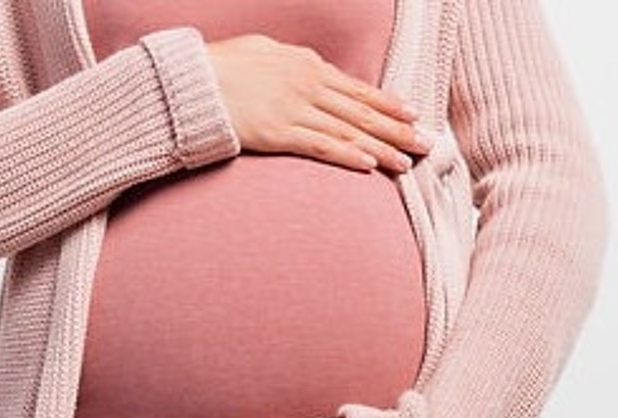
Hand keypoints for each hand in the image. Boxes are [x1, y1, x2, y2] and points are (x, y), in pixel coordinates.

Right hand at [205, 34, 432, 172]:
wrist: (190, 81)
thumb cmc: (220, 66)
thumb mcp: (262, 51)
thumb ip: (290, 62)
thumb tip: (309, 68)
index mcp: (306, 64)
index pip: (357, 88)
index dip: (388, 103)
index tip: (412, 115)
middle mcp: (308, 85)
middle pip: (363, 111)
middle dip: (398, 129)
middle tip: (426, 144)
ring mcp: (295, 109)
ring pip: (349, 131)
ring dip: (381, 149)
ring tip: (407, 163)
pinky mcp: (279, 133)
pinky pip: (321, 146)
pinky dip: (348, 156)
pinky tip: (369, 167)